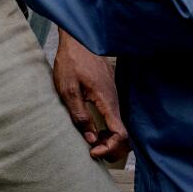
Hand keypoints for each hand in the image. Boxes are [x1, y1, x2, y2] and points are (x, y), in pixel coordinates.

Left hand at [52, 31, 129, 162]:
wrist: (78, 40)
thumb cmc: (72, 62)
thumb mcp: (69, 90)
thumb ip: (80, 116)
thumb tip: (91, 139)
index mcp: (107, 102)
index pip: (121, 134)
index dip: (110, 148)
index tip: (93, 151)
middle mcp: (115, 101)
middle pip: (123, 134)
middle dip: (111, 148)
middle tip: (92, 151)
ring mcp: (113, 97)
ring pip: (118, 126)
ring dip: (107, 138)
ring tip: (89, 140)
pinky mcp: (108, 94)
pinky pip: (113, 116)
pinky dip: (105, 128)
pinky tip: (91, 127)